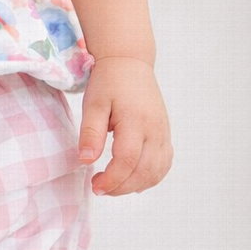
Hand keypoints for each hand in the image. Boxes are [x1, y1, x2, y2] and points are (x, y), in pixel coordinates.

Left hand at [77, 57, 172, 196]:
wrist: (129, 62)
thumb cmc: (109, 81)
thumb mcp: (94, 104)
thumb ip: (91, 133)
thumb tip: (85, 161)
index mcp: (136, 120)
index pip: (128, 160)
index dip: (112, 179)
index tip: (95, 186)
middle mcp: (155, 129)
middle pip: (145, 171)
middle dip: (122, 187)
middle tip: (99, 188)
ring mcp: (163, 132)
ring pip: (157, 171)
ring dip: (136, 185)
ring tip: (113, 185)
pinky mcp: (165, 133)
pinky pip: (164, 163)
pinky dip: (151, 177)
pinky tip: (134, 180)